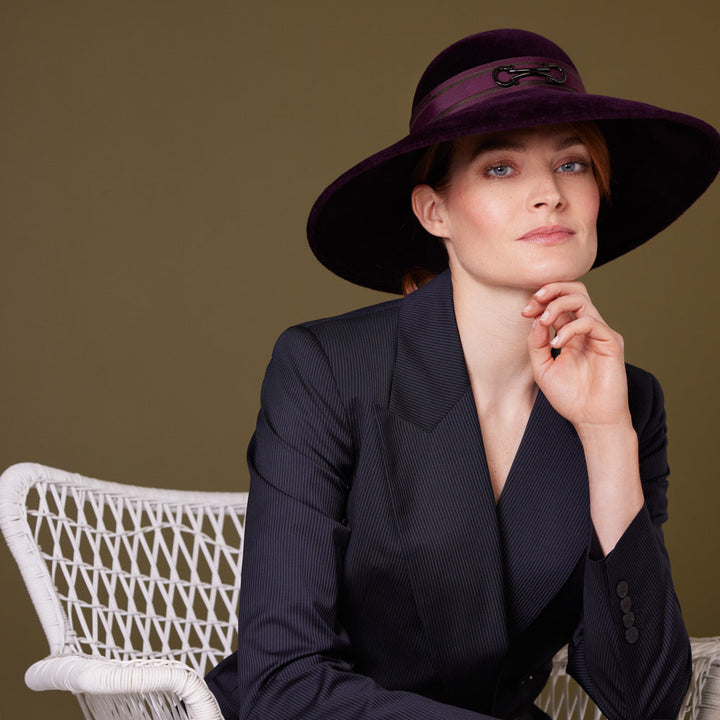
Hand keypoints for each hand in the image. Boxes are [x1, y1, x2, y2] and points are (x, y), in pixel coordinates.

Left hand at [521, 281, 630, 431]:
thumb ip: (536, 343)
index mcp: (570, 333)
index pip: (558, 302)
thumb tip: (535, 318)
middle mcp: (586, 329)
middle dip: (552, 289)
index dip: (540, 301)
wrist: (591, 419)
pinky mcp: (611, 342)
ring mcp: (600, 333)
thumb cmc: (569, 397)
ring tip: (544, 320)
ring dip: (558, 304)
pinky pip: (591, 322)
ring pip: (582, 300)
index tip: (525, 312)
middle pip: (575, 290)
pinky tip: (558, 343)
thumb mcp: (542, 368)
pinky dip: (571, 327)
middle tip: (535, 300)